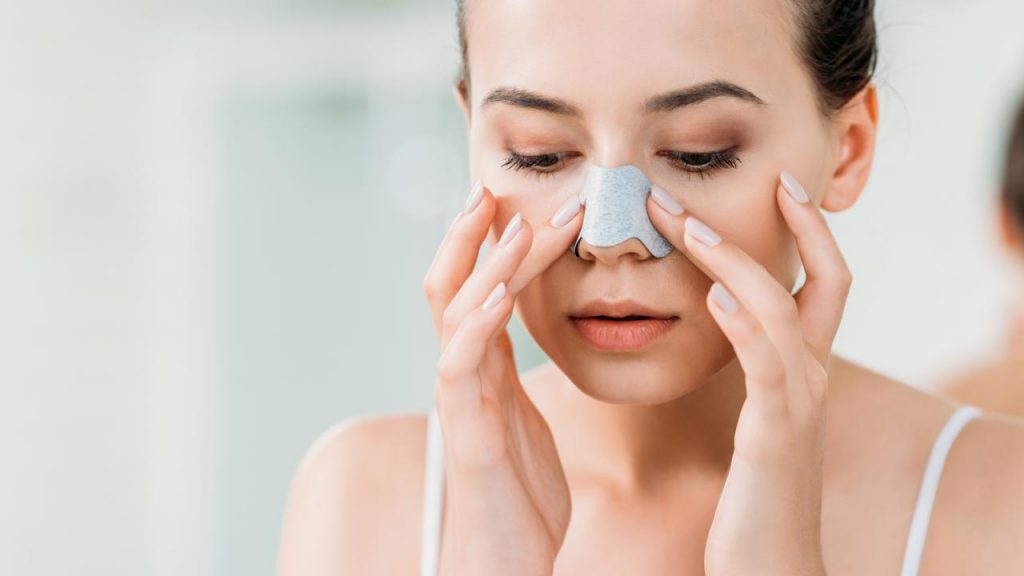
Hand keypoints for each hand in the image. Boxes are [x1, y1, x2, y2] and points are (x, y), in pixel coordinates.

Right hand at [423, 183, 583, 575]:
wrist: (506, 561)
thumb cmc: (520, 495)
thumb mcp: (525, 420)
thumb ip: (514, 375)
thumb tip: (521, 337)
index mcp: (483, 369)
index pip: (475, 287)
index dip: (488, 242)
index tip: (512, 199)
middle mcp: (464, 375)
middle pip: (452, 285)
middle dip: (473, 235)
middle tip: (495, 187)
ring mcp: (460, 401)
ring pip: (455, 315)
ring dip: (486, 265)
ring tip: (514, 225)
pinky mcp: (467, 433)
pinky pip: (462, 367)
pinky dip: (475, 325)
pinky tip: (498, 295)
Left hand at [648, 172, 849, 575]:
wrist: (771, 569)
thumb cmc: (756, 497)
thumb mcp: (758, 423)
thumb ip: (750, 373)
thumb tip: (723, 326)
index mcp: (803, 371)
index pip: (822, 283)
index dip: (809, 231)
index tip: (779, 183)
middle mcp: (812, 379)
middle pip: (824, 281)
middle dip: (786, 226)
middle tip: (730, 184)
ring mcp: (799, 406)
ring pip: (784, 312)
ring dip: (734, 264)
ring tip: (686, 228)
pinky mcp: (775, 438)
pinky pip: (768, 370)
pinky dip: (746, 328)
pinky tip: (716, 302)